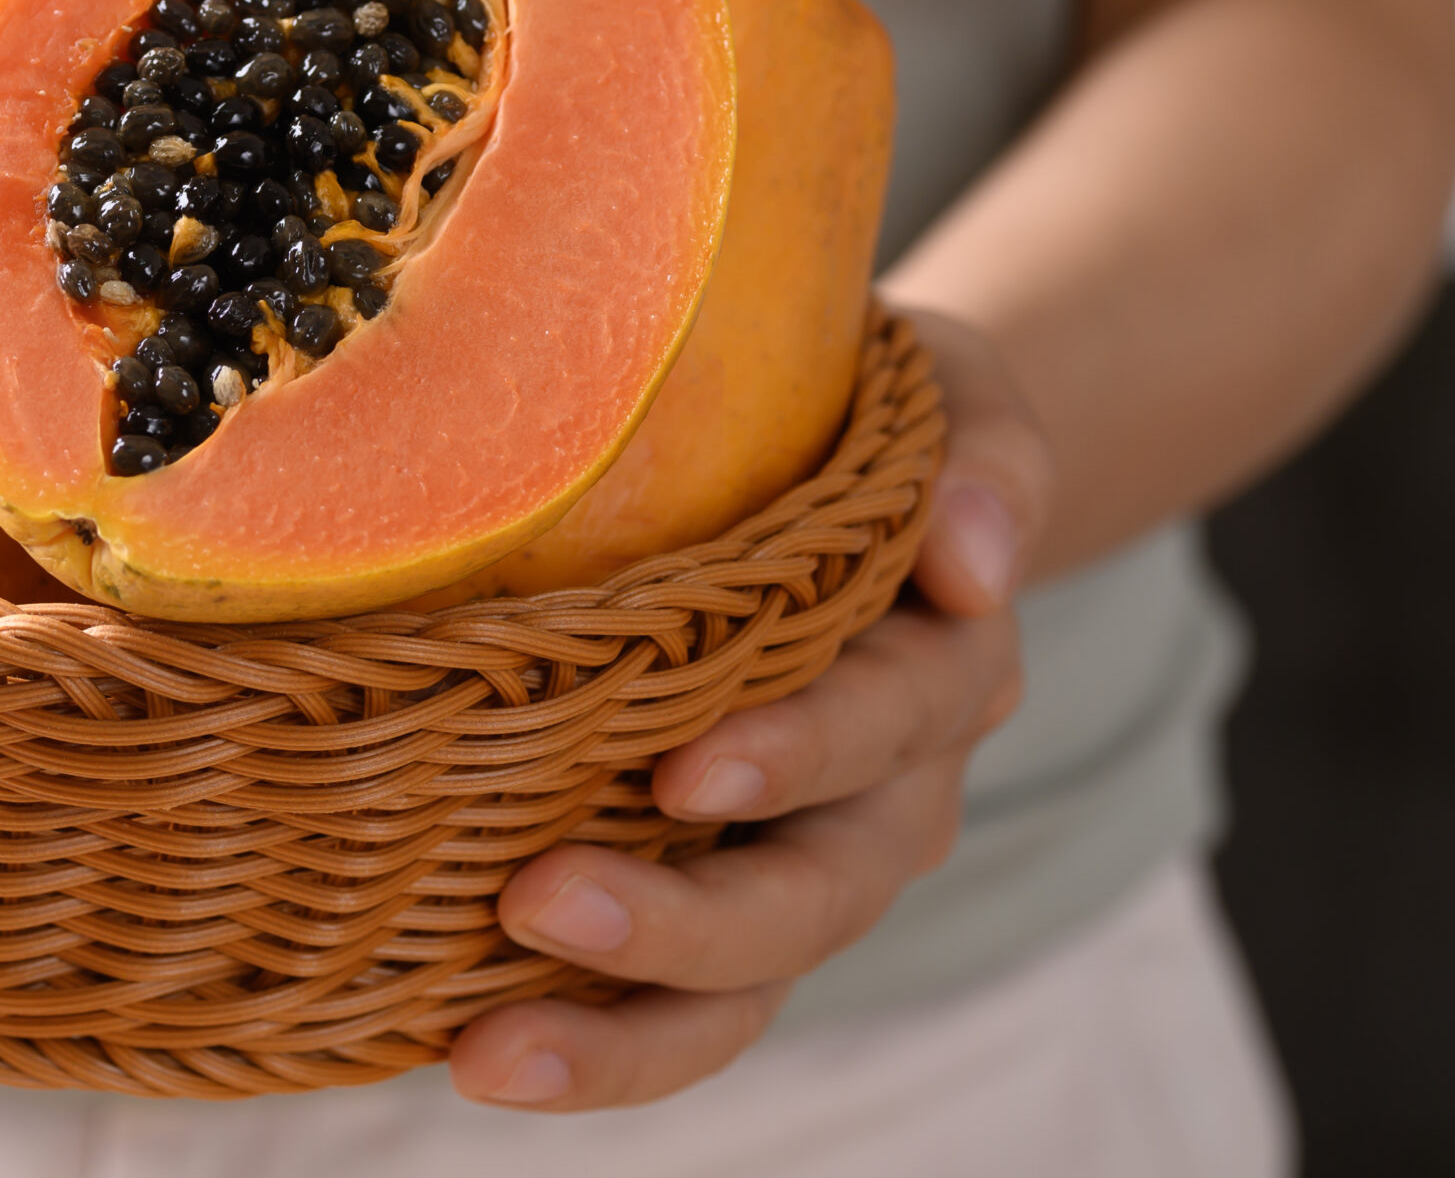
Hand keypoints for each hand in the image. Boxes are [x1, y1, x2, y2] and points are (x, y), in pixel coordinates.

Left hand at [447, 308, 1047, 1109]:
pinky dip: (596, 1048)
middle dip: (681, 921)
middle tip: (538, 903)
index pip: (882, 727)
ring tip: (489, 1054)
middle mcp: (886, 796)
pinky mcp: (727, 907)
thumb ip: (983, 459)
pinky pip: (680, 1011)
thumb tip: (975, 560)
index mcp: (938, 670)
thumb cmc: (869, 426)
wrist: (858, 489)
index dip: (793, 755)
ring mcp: (805, 867)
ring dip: (620, 1033)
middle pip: (810, 895)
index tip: (682, 772)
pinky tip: (471, 1054)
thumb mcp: (952, 400)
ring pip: (744, 989)